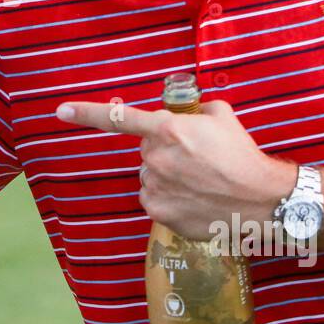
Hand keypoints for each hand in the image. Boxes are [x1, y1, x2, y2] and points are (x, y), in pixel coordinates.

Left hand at [55, 100, 294, 240]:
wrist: (262, 200)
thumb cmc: (243, 155)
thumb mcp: (222, 117)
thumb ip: (195, 110)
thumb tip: (188, 113)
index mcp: (168, 129)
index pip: (119, 118)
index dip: (87, 113)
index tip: (61, 111)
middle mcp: (156, 158)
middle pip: (147, 150)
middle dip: (165, 152)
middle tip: (197, 159)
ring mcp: (156, 187)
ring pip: (150, 175)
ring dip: (167, 176)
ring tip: (201, 182)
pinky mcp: (160, 213)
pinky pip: (154, 199)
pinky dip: (169, 198)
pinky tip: (194, 199)